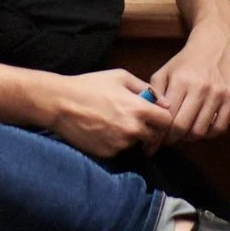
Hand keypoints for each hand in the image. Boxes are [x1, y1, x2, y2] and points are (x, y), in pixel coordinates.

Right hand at [31, 66, 175, 159]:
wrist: (62, 103)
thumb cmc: (91, 85)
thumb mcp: (120, 76)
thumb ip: (145, 88)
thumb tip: (163, 102)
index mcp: (138, 108)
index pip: (167, 121)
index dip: (164, 119)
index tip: (157, 118)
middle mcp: (133, 129)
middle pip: (156, 138)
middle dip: (152, 132)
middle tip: (143, 126)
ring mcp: (120, 144)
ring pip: (137, 145)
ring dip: (134, 138)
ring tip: (118, 125)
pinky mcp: (108, 154)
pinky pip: (121, 151)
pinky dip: (118, 143)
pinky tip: (106, 131)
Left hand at [142, 31, 229, 142]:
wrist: (214, 44)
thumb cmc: (186, 62)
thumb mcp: (165, 72)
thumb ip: (155, 93)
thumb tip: (151, 116)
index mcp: (181, 81)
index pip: (168, 117)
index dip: (159, 134)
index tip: (153, 142)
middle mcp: (200, 87)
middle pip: (183, 127)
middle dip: (172, 138)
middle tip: (168, 139)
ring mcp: (218, 93)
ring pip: (201, 131)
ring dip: (189, 137)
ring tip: (184, 132)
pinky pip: (220, 128)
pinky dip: (208, 134)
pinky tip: (201, 128)